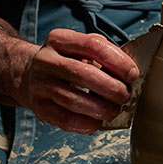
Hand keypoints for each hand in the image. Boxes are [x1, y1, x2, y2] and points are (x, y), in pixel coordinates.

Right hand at [24, 28, 139, 133]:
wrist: (30, 74)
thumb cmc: (65, 61)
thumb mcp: (80, 47)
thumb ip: (103, 53)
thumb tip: (128, 71)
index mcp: (59, 39)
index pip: (92, 45)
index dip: (116, 60)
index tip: (132, 73)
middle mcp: (45, 60)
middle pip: (83, 74)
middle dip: (111, 88)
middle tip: (125, 95)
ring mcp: (39, 84)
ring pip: (74, 100)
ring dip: (100, 109)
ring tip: (113, 110)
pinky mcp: (38, 106)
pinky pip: (65, 119)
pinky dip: (85, 124)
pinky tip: (97, 122)